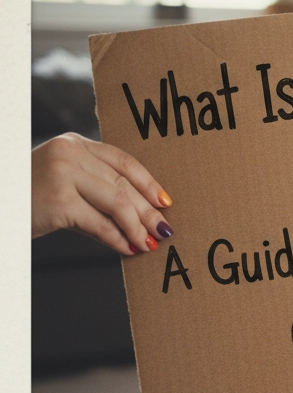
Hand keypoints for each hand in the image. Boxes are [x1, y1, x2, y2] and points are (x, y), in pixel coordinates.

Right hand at [31, 132, 172, 254]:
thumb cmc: (26, 198)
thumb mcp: (61, 185)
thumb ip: (94, 192)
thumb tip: (138, 220)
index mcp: (74, 143)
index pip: (122, 161)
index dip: (148, 183)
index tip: (166, 202)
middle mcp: (69, 153)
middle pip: (123, 184)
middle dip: (147, 211)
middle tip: (164, 230)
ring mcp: (63, 174)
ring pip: (117, 203)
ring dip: (137, 227)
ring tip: (149, 243)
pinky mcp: (58, 200)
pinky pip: (99, 223)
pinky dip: (117, 239)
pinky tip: (128, 249)